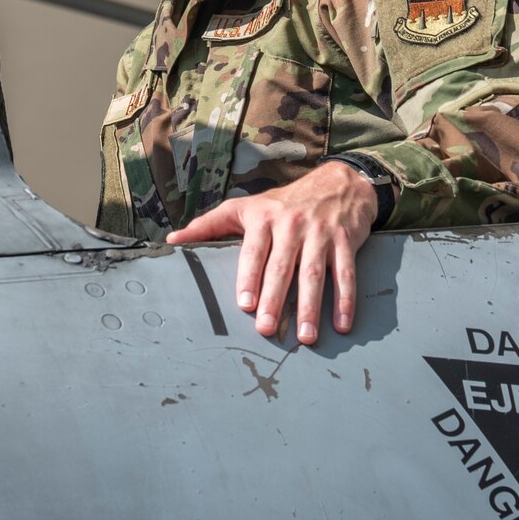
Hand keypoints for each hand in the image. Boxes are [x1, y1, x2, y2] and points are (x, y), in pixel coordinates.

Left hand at [167, 160, 376, 344]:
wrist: (337, 183)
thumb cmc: (284, 202)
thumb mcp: (245, 207)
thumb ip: (209, 224)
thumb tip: (173, 241)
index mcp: (263, 218)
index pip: (254, 251)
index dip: (249, 278)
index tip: (245, 304)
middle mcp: (291, 224)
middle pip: (282, 267)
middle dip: (275, 299)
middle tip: (267, 328)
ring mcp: (320, 233)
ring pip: (314, 273)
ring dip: (310, 307)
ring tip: (305, 336)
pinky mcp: (345, 241)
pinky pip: (345, 273)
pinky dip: (345, 300)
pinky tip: (342, 325)